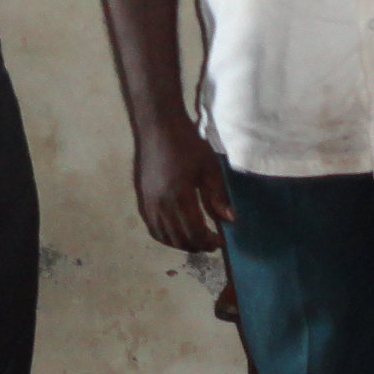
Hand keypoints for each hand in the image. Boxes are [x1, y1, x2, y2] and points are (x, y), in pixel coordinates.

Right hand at [134, 116, 231, 251]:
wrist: (159, 128)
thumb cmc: (187, 144)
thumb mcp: (209, 167)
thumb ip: (218, 195)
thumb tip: (230, 219)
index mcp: (180, 196)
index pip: (195, 232)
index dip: (209, 242)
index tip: (221, 241)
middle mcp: (161, 205)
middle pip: (180, 239)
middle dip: (197, 245)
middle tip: (211, 243)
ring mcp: (149, 204)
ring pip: (165, 237)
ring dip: (182, 243)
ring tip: (196, 240)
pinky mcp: (143, 200)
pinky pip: (153, 228)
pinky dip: (166, 237)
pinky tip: (177, 233)